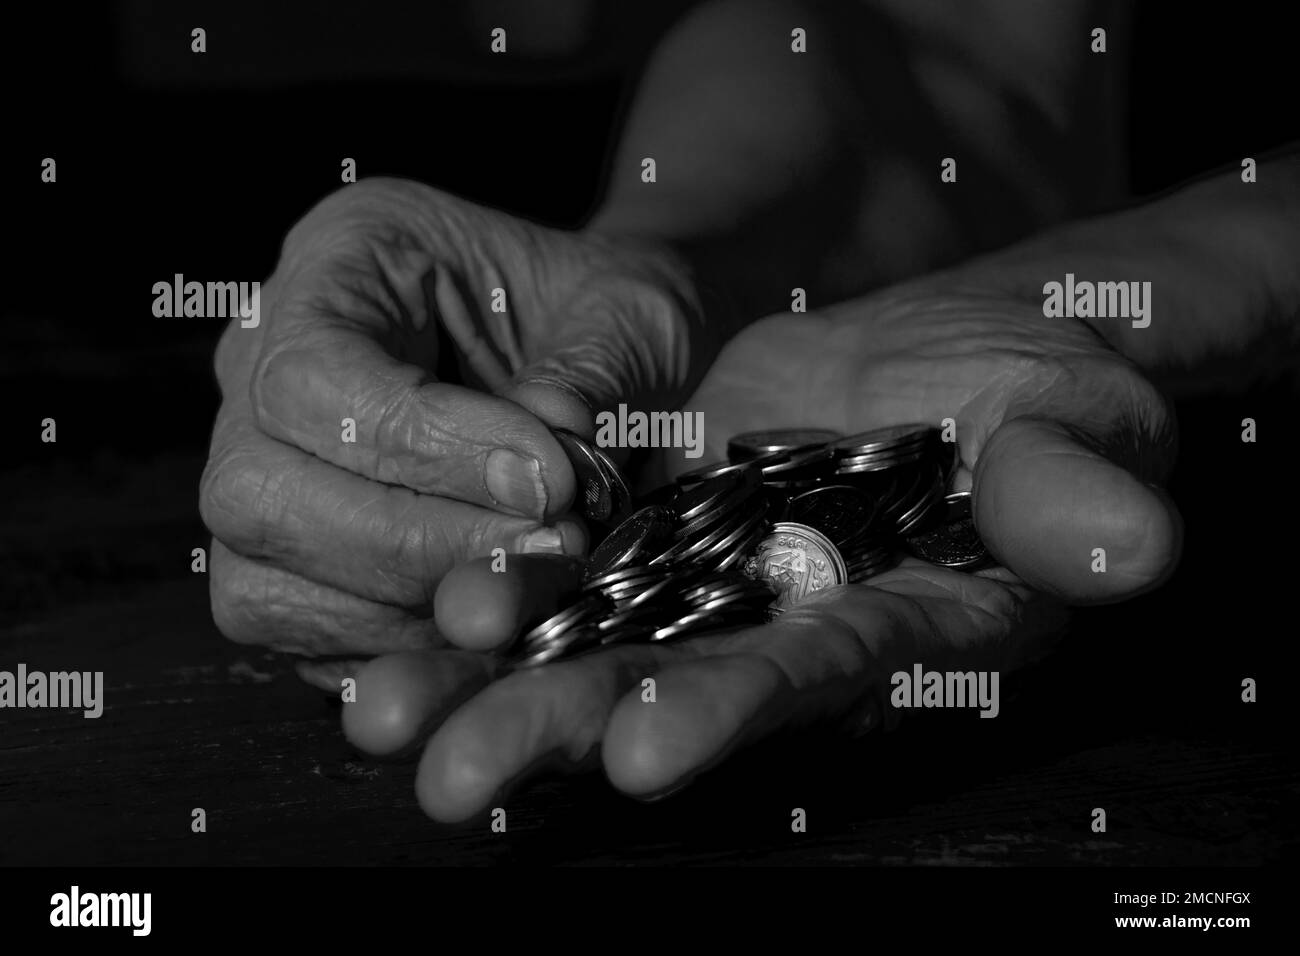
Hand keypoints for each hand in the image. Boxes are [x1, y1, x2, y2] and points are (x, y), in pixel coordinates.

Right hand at [199, 178, 710, 658]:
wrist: (614, 350)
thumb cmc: (615, 311)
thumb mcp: (634, 311)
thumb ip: (591, 380)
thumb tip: (533, 479)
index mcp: (342, 260)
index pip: (314, 377)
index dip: (424, 448)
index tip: (551, 480)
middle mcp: (265, 363)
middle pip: (254, 491)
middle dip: (409, 545)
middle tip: (548, 548)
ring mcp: (267, 466)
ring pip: (255, 583)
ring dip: (402, 610)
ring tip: (533, 586)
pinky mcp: (289, 558)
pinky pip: (298, 638)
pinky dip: (396, 649)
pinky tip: (495, 619)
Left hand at [341, 272, 1183, 820]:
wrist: (943, 351)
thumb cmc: (1035, 390)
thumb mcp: (1072, 425)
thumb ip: (1073, 491)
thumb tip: (1128, 547)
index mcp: (892, 624)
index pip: (805, 675)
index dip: (730, 711)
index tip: (644, 751)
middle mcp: (782, 626)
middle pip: (662, 685)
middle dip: (559, 731)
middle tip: (450, 782)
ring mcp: (708, 577)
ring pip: (587, 637)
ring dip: (485, 678)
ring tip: (379, 715)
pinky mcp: (657, 521)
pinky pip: (568, 559)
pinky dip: (496, 585)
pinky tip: (410, 613)